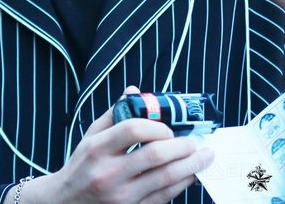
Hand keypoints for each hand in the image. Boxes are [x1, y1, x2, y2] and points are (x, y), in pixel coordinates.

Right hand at [19, 95, 213, 203]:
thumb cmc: (81, 166)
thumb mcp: (90, 137)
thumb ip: (113, 114)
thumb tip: (134, 91)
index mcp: (98, 149)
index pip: (132, 130)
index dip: (156, 126)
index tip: (168, 127)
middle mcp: (109, 173)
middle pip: (155, 156)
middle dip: (182, 146)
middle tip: (195, 141)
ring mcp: (121, 197)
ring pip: (165, 180)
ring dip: (189, 166)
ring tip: (203, 157)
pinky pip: (163, 198)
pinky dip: (181, 185)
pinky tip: (190, 175)